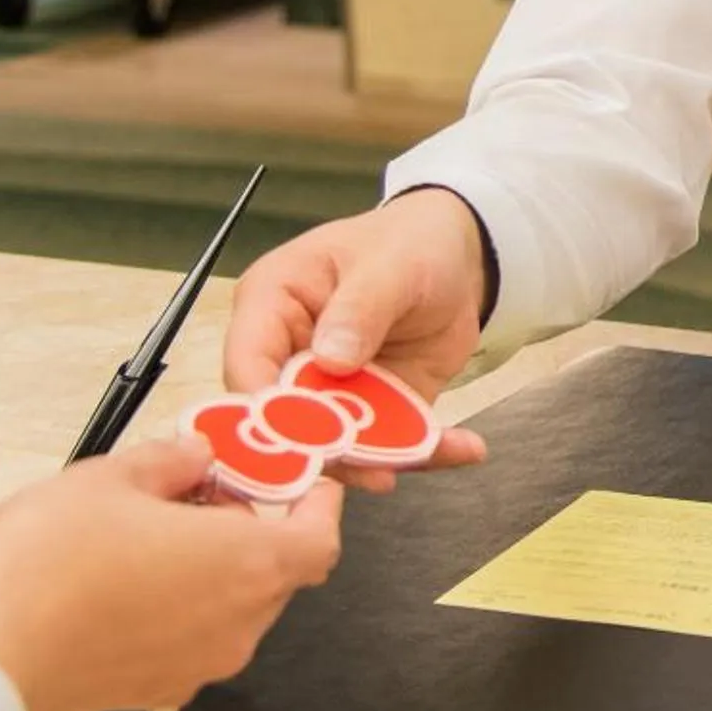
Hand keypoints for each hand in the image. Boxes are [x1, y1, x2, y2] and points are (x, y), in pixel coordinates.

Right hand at [0, 434, 340, 710]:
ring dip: (208, 568)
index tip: (295, 482)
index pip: (320, 539)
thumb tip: (195, 456)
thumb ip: (170, 461)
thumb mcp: (109, 478)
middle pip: (275, 570)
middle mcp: (236, 625)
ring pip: (230, 606)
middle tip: (196, 494)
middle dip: (247, 527)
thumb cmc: (44, 571)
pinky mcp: (153, 692)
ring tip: (146, 533)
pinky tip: (121, 581)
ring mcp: (197, 667)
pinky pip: (189, 640)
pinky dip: (176, 608)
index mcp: (247, 565)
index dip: (315, 506)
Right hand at [223, 189, 491, 485]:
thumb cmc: (408, 243)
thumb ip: (360, 306)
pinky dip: (423, 451)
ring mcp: (329, 391)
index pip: (247, 364)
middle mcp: (289, 355)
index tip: (303, 436)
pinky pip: (388, 444)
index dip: (265, 406)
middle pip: (284, 420)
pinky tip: (464, 446)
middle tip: (374, 467)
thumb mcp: (391, 263)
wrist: (457, 259)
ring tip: (430, 451)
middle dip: (325, 450)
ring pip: (336, 444)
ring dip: (380, 460)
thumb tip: (329, 358)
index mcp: (271, 304)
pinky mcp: (371, 411)